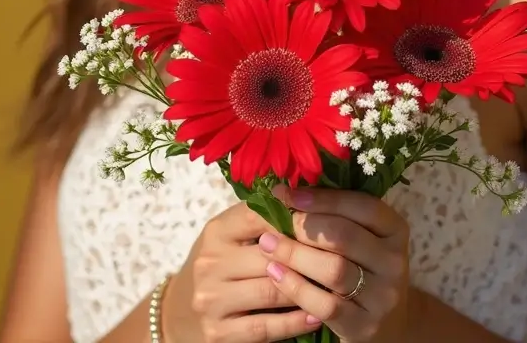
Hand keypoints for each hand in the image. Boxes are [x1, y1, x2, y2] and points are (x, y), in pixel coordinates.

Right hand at [163, 201, 322, 342]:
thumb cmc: (224, 262)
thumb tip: (311, 196)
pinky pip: (265, 327)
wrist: (182, 308)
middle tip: (344, 256)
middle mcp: (210, 262)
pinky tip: (316, 316)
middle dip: (309, 256)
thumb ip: (264, 218)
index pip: (261, 216)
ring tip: (336, 287)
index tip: (329, 220)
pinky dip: (294, 322)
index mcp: (217, 230)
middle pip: (271, 255)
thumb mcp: (235, 235)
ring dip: (307, 290)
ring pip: (271, 291)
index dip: (297, 218)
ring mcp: (211, 300)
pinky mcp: (217, 334)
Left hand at [258, 188, 409, 342]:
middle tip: (271, 221)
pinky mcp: (364, 327)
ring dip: (294, 254)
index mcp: (396, 230)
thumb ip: (337, 216)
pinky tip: (275, 273)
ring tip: (266, 244)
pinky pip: (326, 305)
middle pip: (344, 236)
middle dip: (303, 225)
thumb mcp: (363, 238)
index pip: (361, 205)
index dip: (321, 198)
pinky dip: (296, 287)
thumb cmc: (363, 268)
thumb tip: (288, 191)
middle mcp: (395, 262)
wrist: (387, 324)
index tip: (285, 193)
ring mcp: (383, 297)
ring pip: (334, 270)